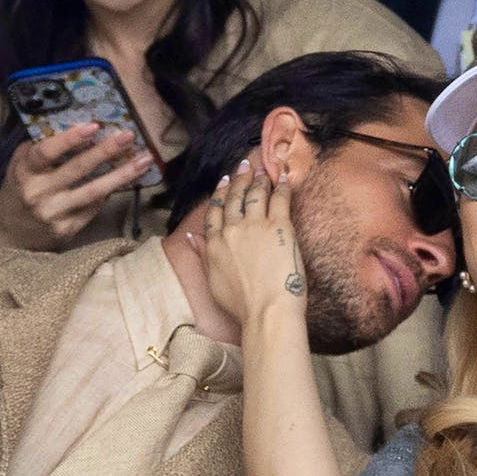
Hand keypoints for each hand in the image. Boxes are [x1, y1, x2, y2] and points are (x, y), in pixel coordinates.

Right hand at [0, 123, 155, 249]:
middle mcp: (38, 193)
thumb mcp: (24, 165)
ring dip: (122, 175)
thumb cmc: (24, 187)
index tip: (93, 126)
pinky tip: (128, 180)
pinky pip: (95, 207)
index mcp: (25, 171)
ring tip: (143, 160)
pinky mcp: (67, 229)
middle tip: (129, 136)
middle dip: (105, 151)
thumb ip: (45, 147)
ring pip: (94, 192)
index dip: (69, 139)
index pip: (46, 152)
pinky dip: (111, 192)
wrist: (13, 230)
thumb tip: (81, 126)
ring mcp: (54, 213)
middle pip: (78, 170)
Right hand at [189, 156, 307, 328]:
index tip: (224, 181)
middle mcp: (232, 229)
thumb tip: (192, 237)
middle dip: (239, 179)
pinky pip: (280, 199)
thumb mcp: (213, 280)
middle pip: (234, 198)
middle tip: (245, 165)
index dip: (220, 193)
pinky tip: (284, 177)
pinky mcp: (279, 226)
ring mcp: (255, 225)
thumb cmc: (242, 304)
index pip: (215, 211)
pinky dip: (281, 186)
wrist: (266, 310)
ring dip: (259, 179)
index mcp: (215, 242)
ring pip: (255, 194)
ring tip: (263, 168)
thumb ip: (203, 254)